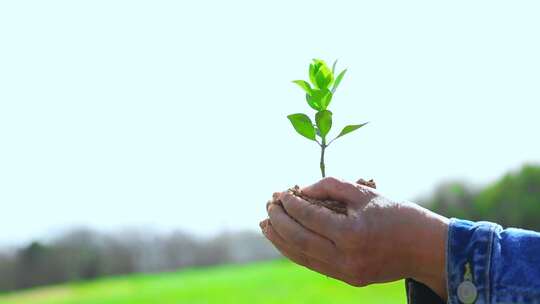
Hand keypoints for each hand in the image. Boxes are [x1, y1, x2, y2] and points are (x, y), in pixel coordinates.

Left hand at [260, 177, 448, 298]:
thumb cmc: (397, 215)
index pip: (309, 217)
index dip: (291, 204)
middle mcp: (346, 257)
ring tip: (266, 225)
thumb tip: (301, 190)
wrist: (427, 248)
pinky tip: (286, 240)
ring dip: (281, 240)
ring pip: (302, 256)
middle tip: (268, 206)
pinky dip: (297, 251)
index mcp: (352, 234)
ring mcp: (346, 272)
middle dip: (279, 221)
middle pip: (299, 239)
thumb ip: (330, 187)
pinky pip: (314, 264)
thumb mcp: (365, 193)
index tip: (280, 192)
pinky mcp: (348, 279)